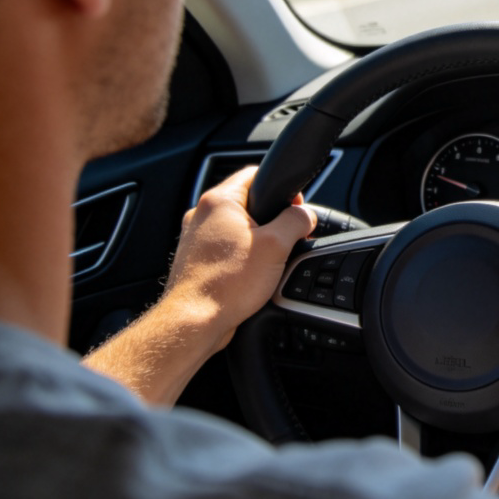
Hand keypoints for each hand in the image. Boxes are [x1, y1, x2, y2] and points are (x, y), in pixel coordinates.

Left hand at [164, 166, 315, 352]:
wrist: (194, 323)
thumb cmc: (225, 285)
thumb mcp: (276, 245)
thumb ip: (297, 221)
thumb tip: (305, 215)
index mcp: (219, 201)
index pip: (255, 174)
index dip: (282, 188)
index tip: (295, 207)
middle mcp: (202, 215)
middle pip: (248, 204)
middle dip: (271, 220)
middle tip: (284, 240)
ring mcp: (195, 239)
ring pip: (237, 229)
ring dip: (256, 242)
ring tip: (266, 263)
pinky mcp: (195, 261)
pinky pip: (226, 249)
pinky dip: (241, 258)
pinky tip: (250, 277)